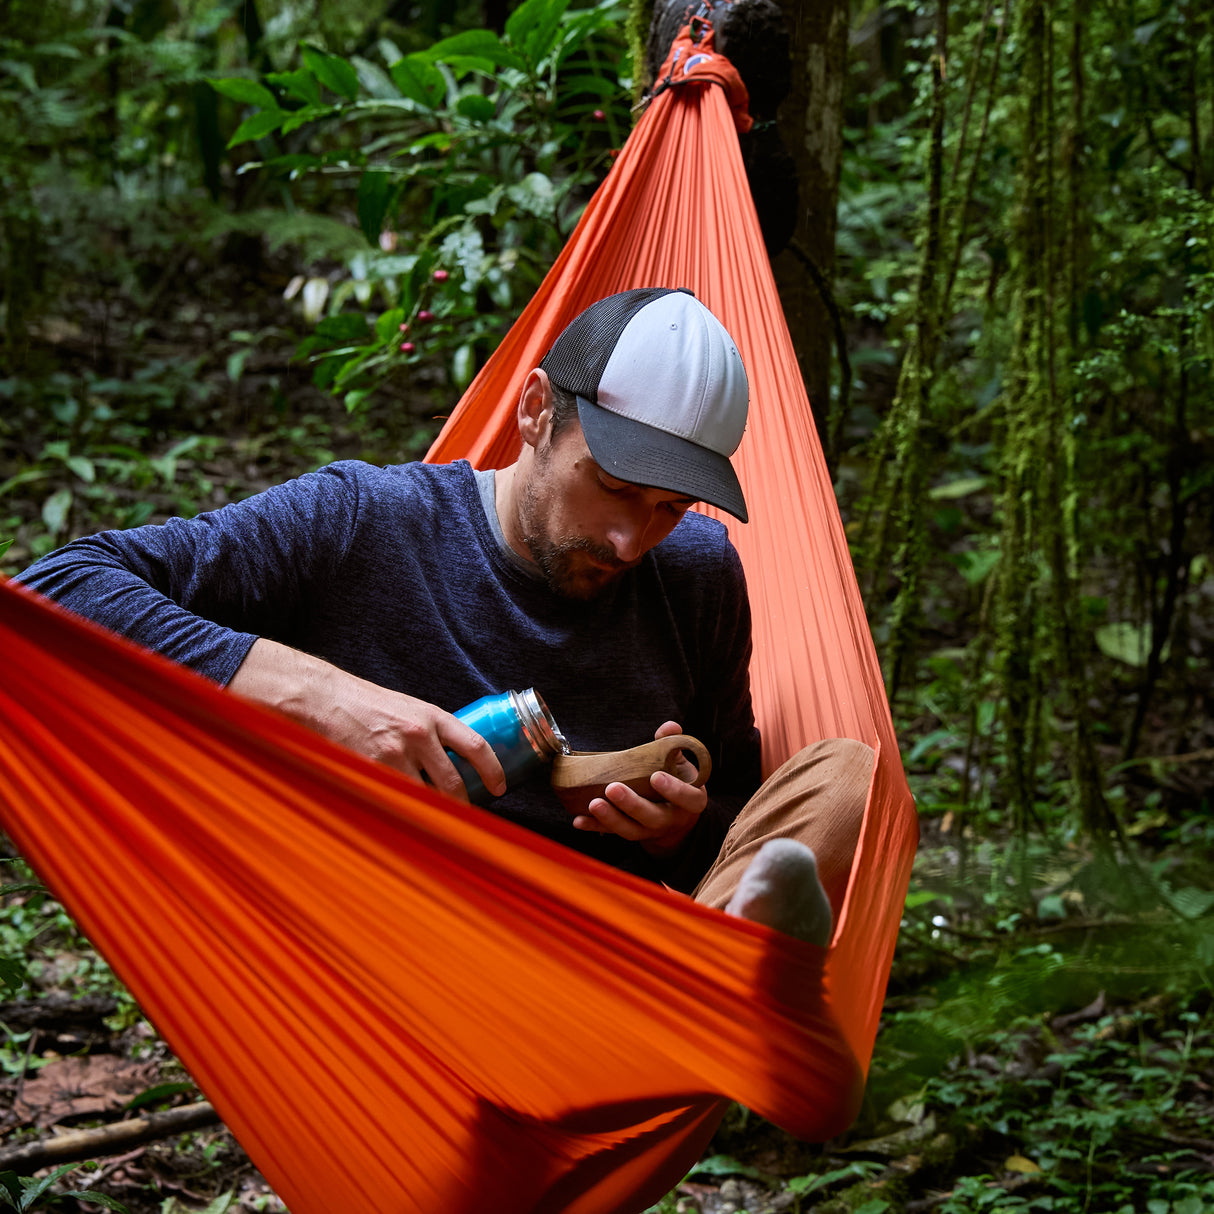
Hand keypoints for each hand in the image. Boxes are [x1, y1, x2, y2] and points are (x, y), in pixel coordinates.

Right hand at [229, 638, 504, 801]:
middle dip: (462, 806)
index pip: (476, 746)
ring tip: (435, 824)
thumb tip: (456, 763)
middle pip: (453, 783)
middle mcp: (418, 735)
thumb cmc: (367, 705)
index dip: (493, 771)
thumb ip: (432, 733)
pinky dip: (402, 813)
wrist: (324, 699)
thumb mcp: (409, 709)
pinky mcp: (370, 772)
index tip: (500, 788)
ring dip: (431, 814)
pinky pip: (395, 801)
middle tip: (466, 819)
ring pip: (424, 798)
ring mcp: (393, 756)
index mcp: (433, 716)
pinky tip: (403, 818)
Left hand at [571, 720, 706, 855]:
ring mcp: (650, 831)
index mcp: (690, 801)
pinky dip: (594, 826)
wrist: (676, 816)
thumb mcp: (682, 764)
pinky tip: (579, 820)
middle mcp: (670, 819)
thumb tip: (670, 727)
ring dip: (610, 818)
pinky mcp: (631, 833)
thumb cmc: (679, 782)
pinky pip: (612, 833)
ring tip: (593, 804)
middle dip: (632, 804)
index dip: (674, 790)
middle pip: (652, 817)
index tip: (656, 777)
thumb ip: (675, 744)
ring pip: (631, 830)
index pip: (687, 798)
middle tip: (613, 788)